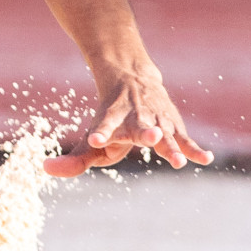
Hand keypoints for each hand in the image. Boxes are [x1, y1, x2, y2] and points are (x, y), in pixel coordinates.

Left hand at [44, 69, 213, 176]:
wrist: (135, 81)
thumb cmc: (113, 118)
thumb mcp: (95, 136)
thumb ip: (74, 159)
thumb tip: (44, 169)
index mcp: (111, 119)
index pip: (103, 127)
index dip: (100, 133)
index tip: (93, 140)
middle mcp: (134, 118)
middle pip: (139, 127)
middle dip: (144, 133)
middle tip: (148, 138)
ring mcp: (156, 121)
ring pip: (163, 132)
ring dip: (169, 144)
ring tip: (175, 161)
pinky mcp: (173, 126)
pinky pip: (185, 140)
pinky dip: (194, 149)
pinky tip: (206, 160)